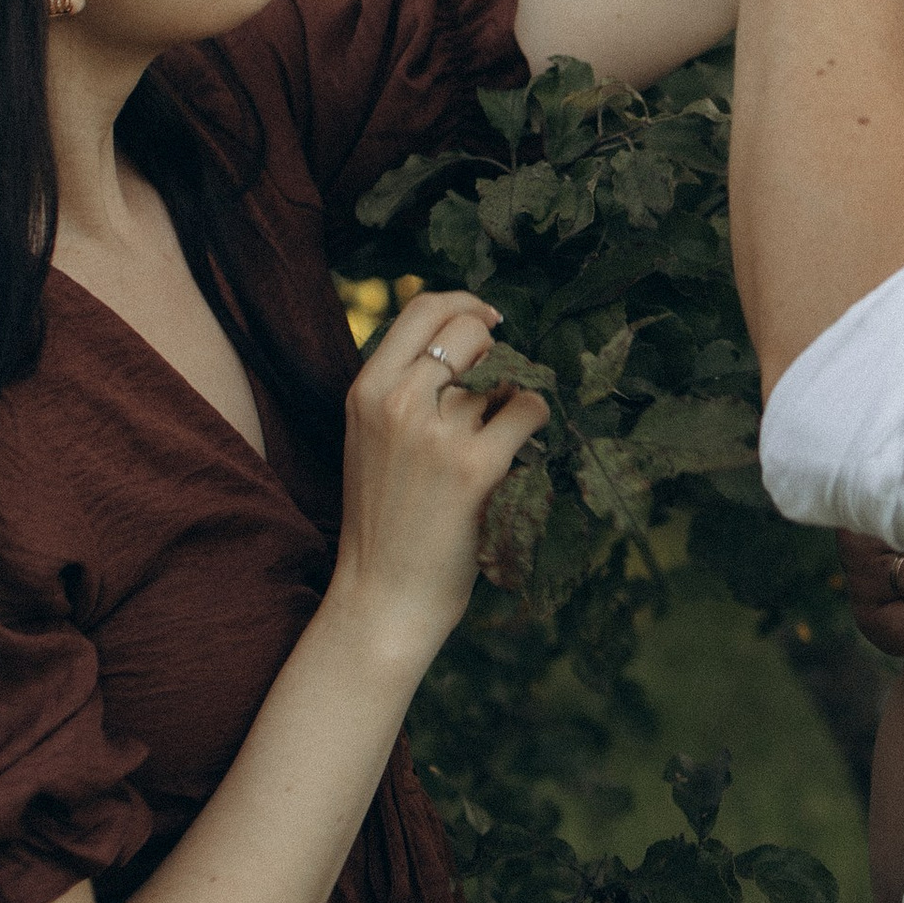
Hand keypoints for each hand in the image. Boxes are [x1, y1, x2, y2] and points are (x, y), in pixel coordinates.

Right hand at [326, 288, 549, 670]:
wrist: (381, 597)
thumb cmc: (384, 520)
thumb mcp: (370, 438)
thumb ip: (402, 388)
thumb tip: (468, 336)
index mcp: (367, 391)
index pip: (422, 309)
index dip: (464, 304)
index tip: (489, 320)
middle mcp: (399, 402)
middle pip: (469, 331)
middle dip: (498, 349)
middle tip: (507, 382)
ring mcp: (438, 434)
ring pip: (506, 373)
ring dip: (517, 395)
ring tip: (507, 432)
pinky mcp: (477, 468)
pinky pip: (529, 411)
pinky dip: (536, 423)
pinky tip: (524, 450)